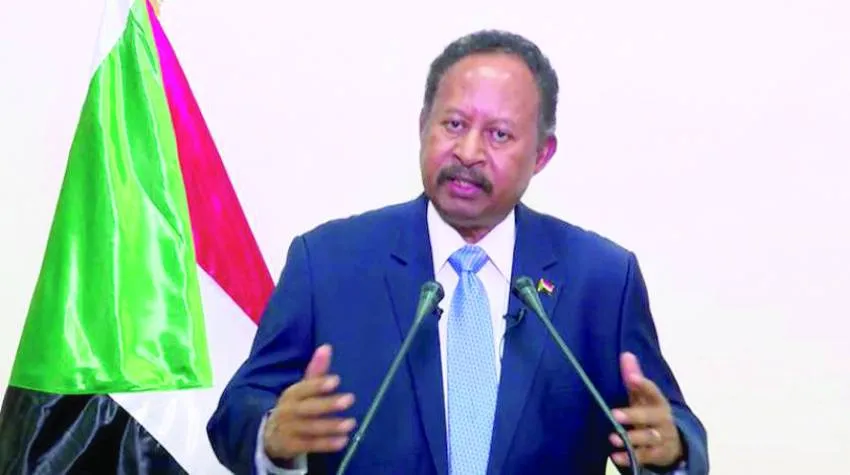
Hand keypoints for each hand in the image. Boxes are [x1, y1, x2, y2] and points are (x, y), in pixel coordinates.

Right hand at [263, 344, 356, 460]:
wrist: (270, 435)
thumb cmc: (294, 406)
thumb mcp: (302, 389)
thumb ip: (316, 370)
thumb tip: (327, 347)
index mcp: (292, 394)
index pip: (304, 388)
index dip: (318, 384)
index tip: (336, 380)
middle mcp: (288, 411)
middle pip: (308, 408)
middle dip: (328, 404)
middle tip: (350, 399)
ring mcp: (289, 430)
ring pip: (310, 428)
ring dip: (331, 426)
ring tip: (351, 423)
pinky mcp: (292, 446)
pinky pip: (310, 445)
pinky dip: (326, 444)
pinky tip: (343, 441)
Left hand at [609, 352, 683, 468]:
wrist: (673, 443)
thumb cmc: (651, 414)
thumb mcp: (643, 397)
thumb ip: (634, 378)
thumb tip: (625, 354)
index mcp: (659, 402)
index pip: (653, 391)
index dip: (643, 384)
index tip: (632, 378)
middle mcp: (663, 420)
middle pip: (650, 417)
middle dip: (633, 416)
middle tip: (614, 414)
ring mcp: (662, 438)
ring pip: (649, 438)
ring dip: (631, 438)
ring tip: (612, 438)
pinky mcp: (658, 455)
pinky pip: (644, 457)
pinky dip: (630, 457)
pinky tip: (615, 456)